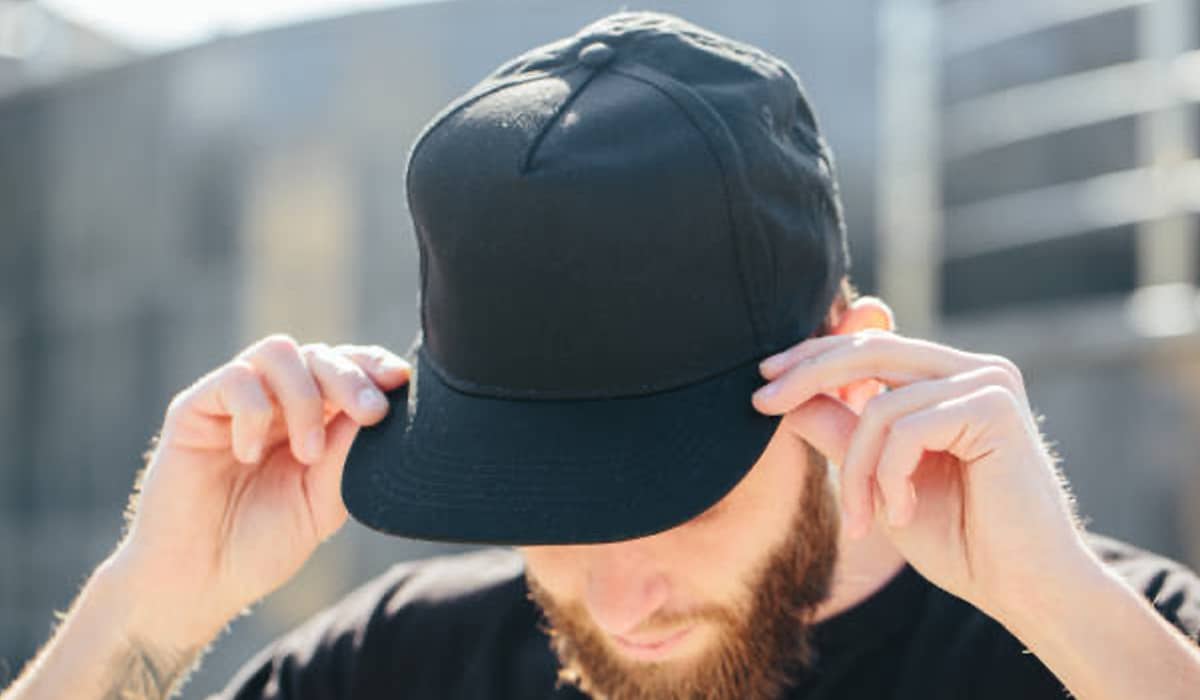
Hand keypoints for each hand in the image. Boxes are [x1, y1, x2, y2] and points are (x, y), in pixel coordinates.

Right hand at [108, 335, 410, 643]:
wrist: (196, 584)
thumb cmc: (259, 546)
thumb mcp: (321, 504)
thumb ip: (346, 458)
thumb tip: (378, 410)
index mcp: (310, 419)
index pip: (346, 368)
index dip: (374, 366)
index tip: (401, 383)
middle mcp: (274, 402)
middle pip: (319, 355)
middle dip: (352, 378)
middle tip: (372, 414)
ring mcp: (232, 402)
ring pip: (279, 353)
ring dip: (306, 397)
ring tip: (308, 453)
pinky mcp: (193, 410)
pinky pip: (234, 380)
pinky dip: (254, 412)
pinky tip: (250, 455)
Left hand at [751, 330, 1090, 617]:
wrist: (1022, 589)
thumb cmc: (958, 539)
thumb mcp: (879, 479)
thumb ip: (843, 432)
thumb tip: (787, 397)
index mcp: (949, 379)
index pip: (869, 347)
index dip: (812, 356)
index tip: (763, 381)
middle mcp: (973, 370)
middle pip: (868, 352)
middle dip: (807, 376)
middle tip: (761, 403)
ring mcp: (989, 383)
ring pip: (881, 406)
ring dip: (857, 470)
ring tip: (863, 519)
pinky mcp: (995, 407)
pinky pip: (905, 429)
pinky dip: (889, 477)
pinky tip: (901, 513)